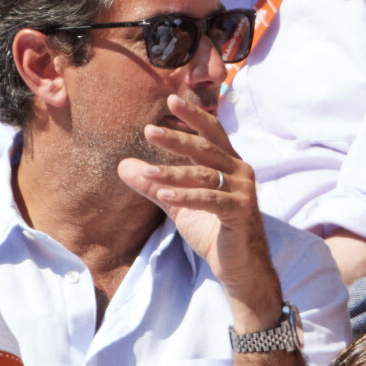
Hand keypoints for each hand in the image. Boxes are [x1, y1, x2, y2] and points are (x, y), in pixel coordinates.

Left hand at [118, 94, 281, 328]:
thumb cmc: (212, 228)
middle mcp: (239, 170)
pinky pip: (210, 200)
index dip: (192, 116)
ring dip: (172, 173)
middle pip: (205, 147)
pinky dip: (185, 197)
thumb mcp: (178, 202)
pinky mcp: (240, 211)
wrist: (239, 266)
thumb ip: (155, 182)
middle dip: (177, 138)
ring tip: (146, 172)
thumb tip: (123, 165)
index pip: (210, 132)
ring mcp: (242, 190)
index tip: (171, 100)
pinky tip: (163, 194)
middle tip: (149, 130)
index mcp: (228, 162)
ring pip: (204, 174)